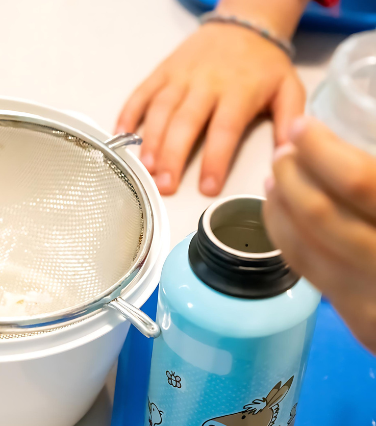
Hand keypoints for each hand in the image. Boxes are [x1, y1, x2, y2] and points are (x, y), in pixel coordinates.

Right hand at [117, 23, 303, 195]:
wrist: (244, 24)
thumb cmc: (264, 63)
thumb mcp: (289, 90)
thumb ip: (288, 124)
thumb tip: (286, 157)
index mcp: (238, 92)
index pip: (224, 130)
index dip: (214, 161)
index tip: (207, 188)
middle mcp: (206, 84)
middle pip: (185, 123)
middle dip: (172, 157)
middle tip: (165, 185)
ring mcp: (180, 77)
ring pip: (160, 110)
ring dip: (149, 141)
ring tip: (145, 168)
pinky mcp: (163, 72)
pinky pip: (141, 93)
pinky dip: (128, 113)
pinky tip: (121, 135)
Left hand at [264, 117, 375, 351]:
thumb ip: (375, 181)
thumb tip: (344, 137)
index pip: (360, 184)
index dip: (323, 151)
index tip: (304, 127)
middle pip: (321, 214)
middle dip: (292, 175)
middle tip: (284, 150)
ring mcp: (375, 303)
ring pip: (306, 245)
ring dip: (281, 203)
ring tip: (278, 174)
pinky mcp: (361, 324)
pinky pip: (308, 271)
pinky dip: (286, 233)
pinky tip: (283, 210)